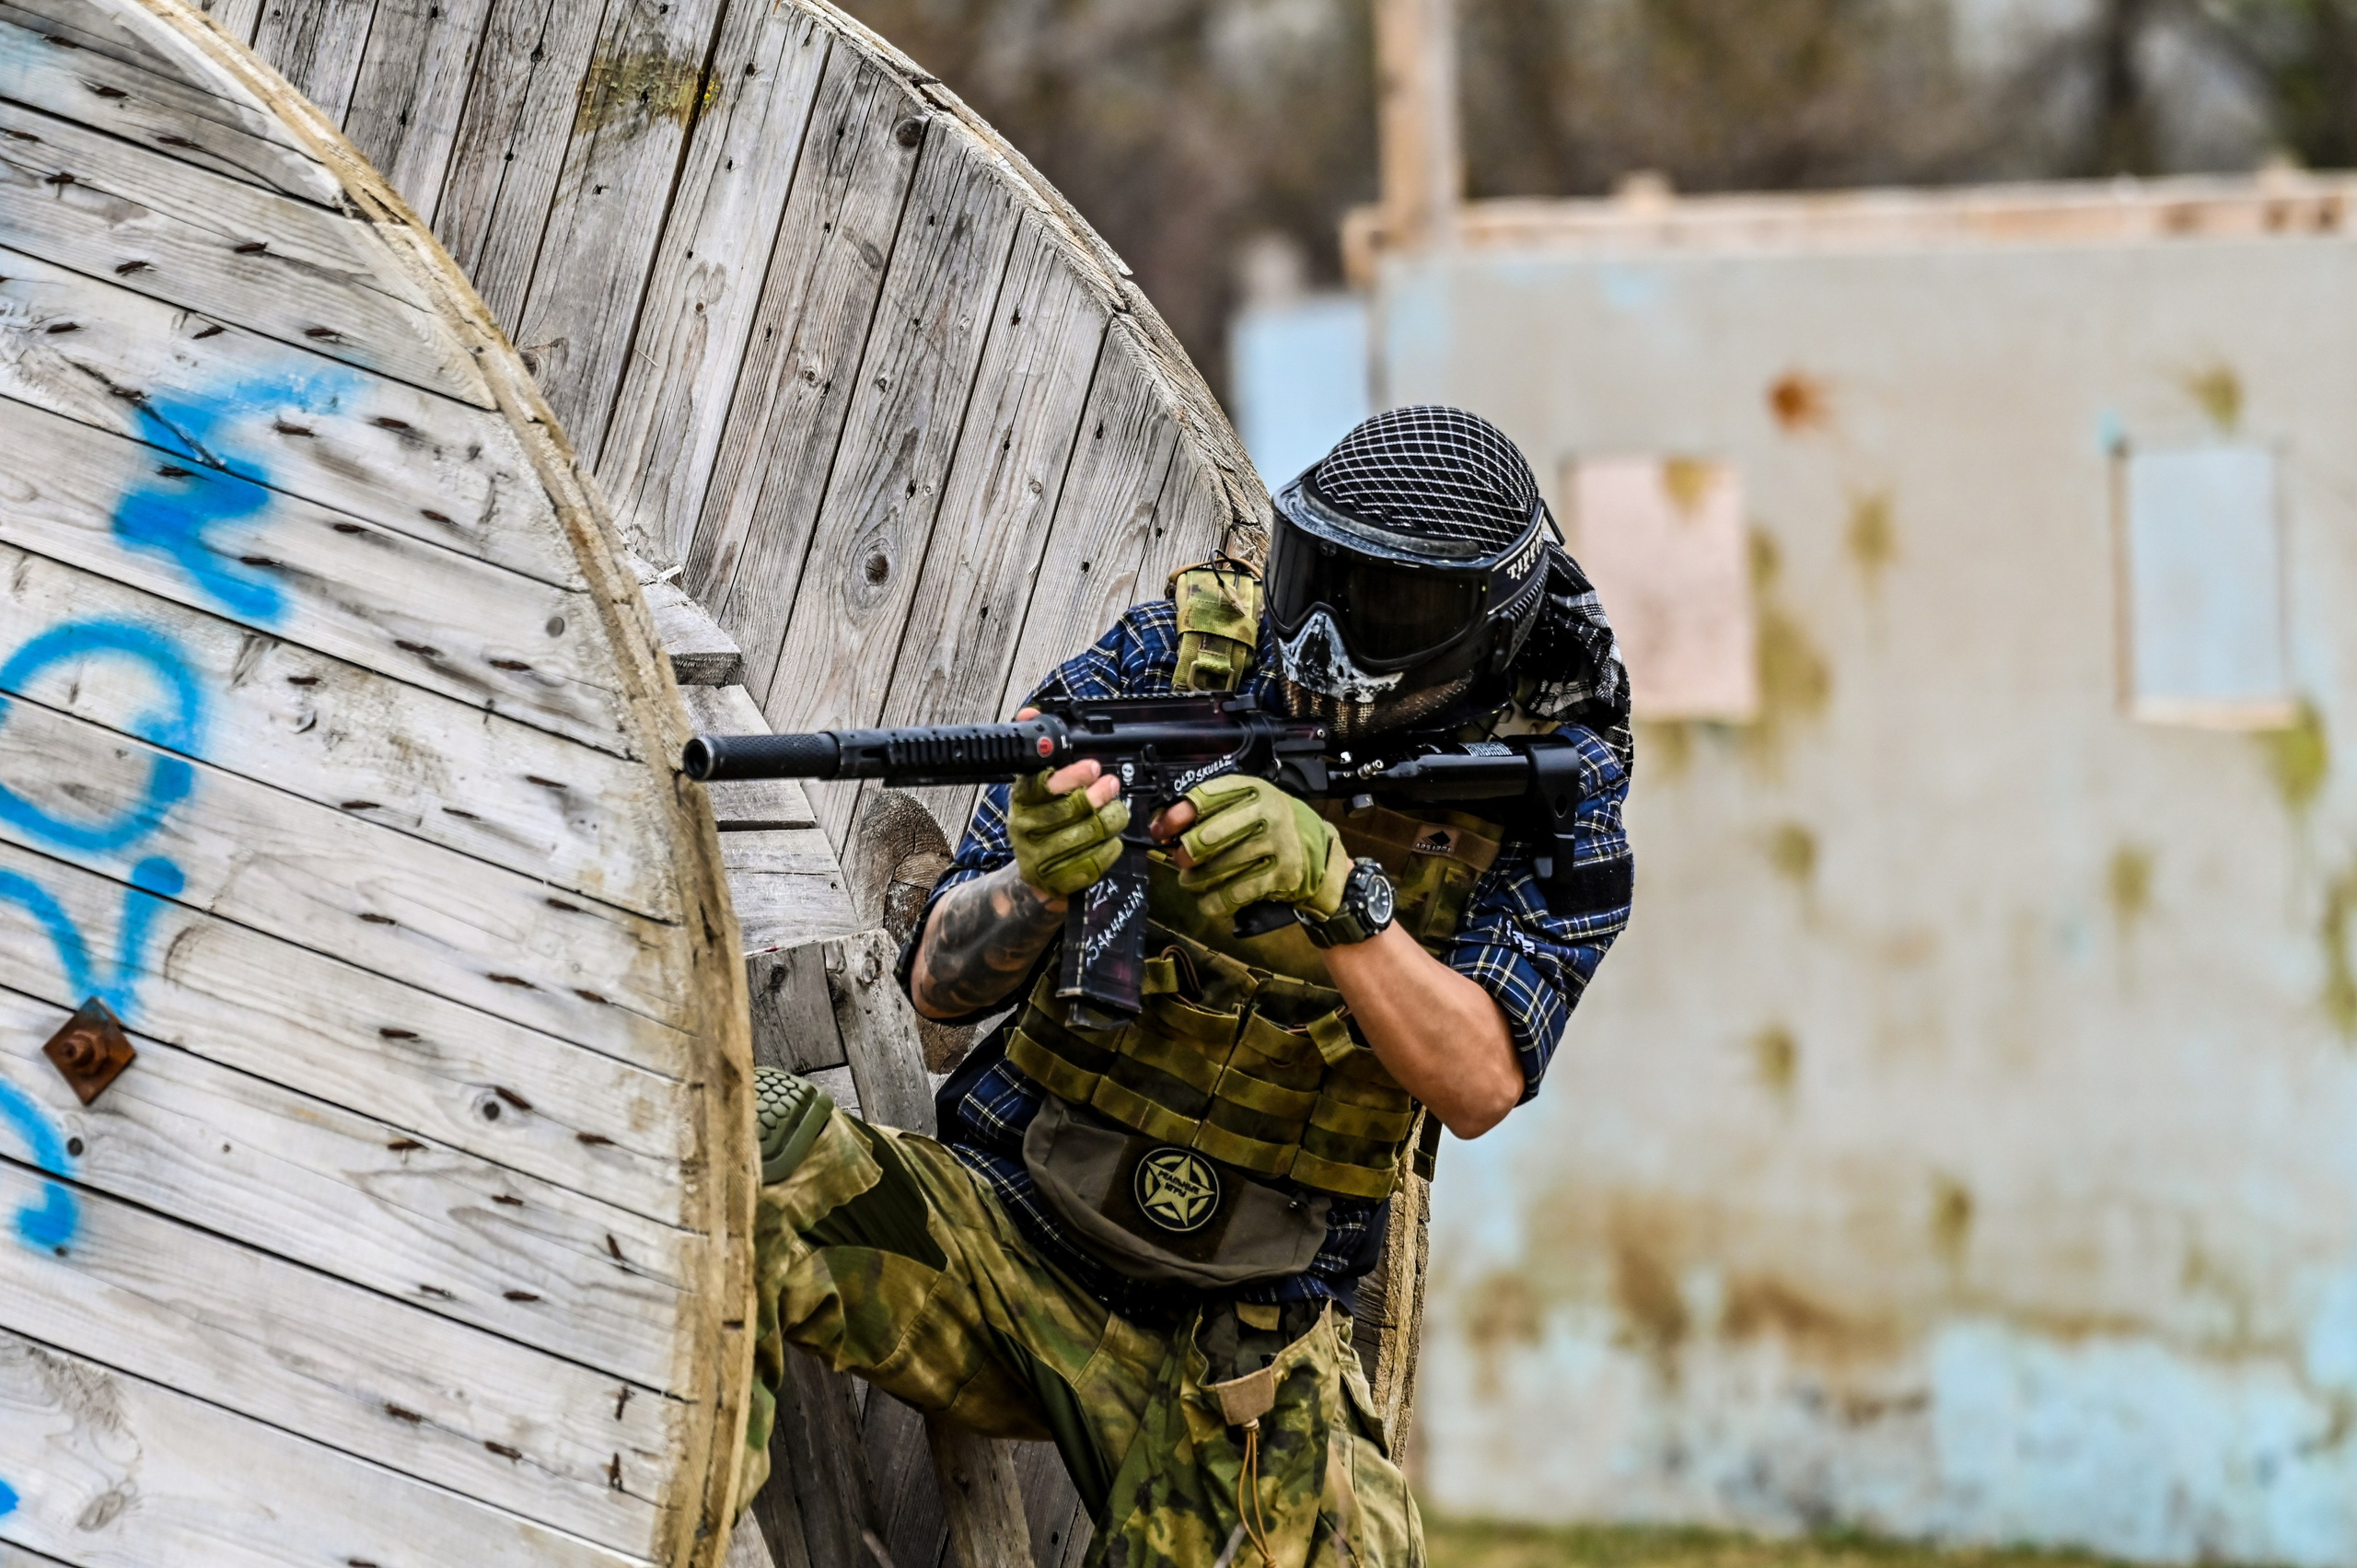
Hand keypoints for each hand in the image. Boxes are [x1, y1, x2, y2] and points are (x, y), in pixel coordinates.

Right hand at [1007, 706, 1127, 900]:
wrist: (1034, 876)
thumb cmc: (1042, 821)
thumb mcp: (1035, 786)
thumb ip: (1040, 751)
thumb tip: (1030, 712)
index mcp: (1021, 801)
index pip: (1042, 785)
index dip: (1071, 775)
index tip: (1092, 767)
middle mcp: (1025, 829)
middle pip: (1070, 810)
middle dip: (1098, 795)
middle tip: (1112, 784)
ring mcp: (1041, 858)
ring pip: (1087, 835)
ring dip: (1110, 819)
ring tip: (1118, 809)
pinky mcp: (1059, 881)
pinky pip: (1094, 862)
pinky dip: (1110, 848)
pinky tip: (1113, 839)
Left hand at [1171, 775, 1349, 920]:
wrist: (1318, 851)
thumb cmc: (1270, 825)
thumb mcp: (1246, 804)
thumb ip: (1208, 810)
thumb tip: (1162, 827)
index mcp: (1252, 789)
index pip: (1203, 798)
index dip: (1175, 817)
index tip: (1161, 831)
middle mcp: (1266, 813)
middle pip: (1206, 838)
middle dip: (1185, 854)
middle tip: (1182, 860)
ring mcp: (1276, 844)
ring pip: (1216, 869)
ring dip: (1195, 881)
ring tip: (1192, 881)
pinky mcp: (1282, 875)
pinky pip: (1234, 893)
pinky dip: (1213, 902)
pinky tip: (1208, 900)